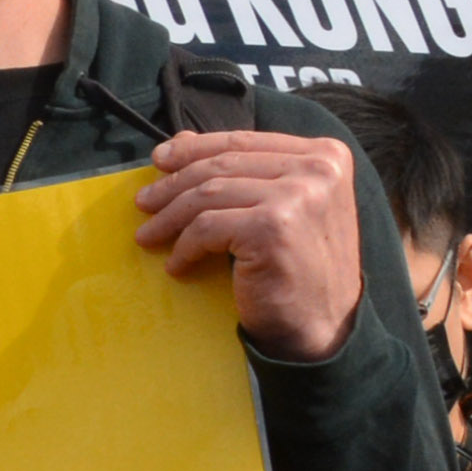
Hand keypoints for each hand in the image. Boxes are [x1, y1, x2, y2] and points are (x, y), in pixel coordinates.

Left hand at [134, 126, 367, 363]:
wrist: (324, 330)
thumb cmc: (300, 270)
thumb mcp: (284, 207)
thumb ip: (245, 170)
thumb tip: (180, 142)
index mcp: (326, 156)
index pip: (244, 140)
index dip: (195, 148)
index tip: (160, 160)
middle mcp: (318, 170)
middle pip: (223, 164)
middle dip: (174, 183)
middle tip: (145, 201)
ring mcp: (298, 196)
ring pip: (209, 194)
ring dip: (170, 217)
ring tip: (150, 234)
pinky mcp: (273, 227)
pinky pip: (207, 228)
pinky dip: (185, 246)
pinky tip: (177, 264)